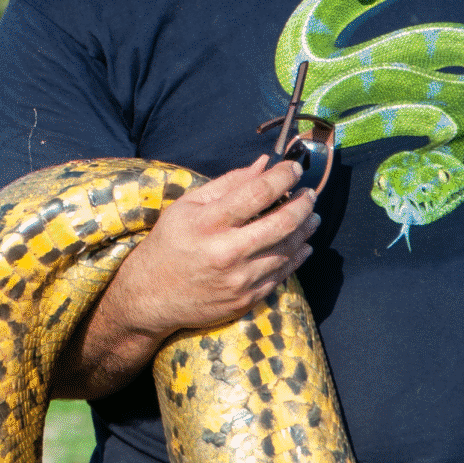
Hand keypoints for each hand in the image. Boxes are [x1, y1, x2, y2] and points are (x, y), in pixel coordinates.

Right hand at [103, 155, 320, 345]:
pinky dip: (297, 256)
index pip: (257, 192)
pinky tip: (303, 244)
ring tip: (312, 215)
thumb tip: (265, 164)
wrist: (152, 296)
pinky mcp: (246, 299)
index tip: (294, 169)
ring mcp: (239, 279)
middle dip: (303, 203)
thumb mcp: (187, 206)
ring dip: (306, 229)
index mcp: (208, 223)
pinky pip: (282, 274)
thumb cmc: (169, 244)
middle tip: (310, 194)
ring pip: (288, 249)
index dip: (283, 177)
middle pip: (282, 222)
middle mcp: (226, 252)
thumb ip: (228, 184)